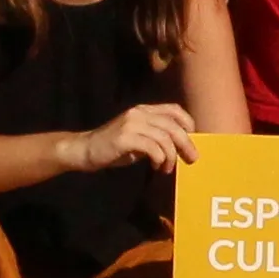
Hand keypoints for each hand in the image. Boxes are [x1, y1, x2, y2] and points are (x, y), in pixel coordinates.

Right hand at [63, 100, 200, 177]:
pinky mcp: (125, 137)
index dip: (187, 122)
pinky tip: (157, 166)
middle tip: (191, 159)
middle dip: (186, 143)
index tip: (192, 139)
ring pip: (164, 137)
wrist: (86, 151)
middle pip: (173, 125)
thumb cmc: (115, 148)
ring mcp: (131, 124)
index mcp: (144, 110)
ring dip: (171, 156)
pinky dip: (159, 158)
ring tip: (167, 168)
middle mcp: (139, 113)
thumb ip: (156, 137)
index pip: (174, 109)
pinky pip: (152, 147)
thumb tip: (181, 147)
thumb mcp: (139, 139)